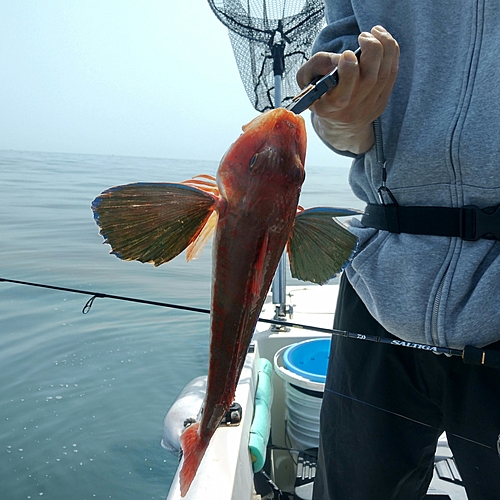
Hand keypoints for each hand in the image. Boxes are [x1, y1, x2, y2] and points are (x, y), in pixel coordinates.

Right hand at [297, 26, 398, 154]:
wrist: (337, 122)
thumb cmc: (319, 95)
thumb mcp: (306, 81)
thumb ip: (316, 65)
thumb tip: (339, 57)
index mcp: (327, 109)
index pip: (341, 97)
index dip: (348, 72)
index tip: (347, 53)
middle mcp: (350, 111)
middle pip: (369, 80)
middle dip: (371, 51)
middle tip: (364, 35)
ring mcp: (368, 108)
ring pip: (384, 74)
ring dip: (384, 47)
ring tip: (375, 32)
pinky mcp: (381, 102)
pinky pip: (392, 74)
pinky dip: (391, 54)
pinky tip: (384, 41)